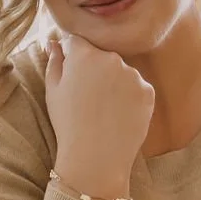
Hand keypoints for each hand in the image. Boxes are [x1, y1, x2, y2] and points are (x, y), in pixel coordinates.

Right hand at [44, 31, 154, 184]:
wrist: (95, 158)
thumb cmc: (68, 124)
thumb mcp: (52, 90)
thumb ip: (55, 60)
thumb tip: (55, 42)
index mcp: (84, 54)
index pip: (77, 41)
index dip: (72, 55)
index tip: (71, 73)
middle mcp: (112, 58)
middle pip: (101, 55)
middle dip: (94, 68)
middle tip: (87, 95)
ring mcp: (133, 75)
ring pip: (120, 71)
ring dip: (114, 81)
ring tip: (104, 108)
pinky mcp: (148, 91)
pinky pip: (136, 87)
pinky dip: (129, 97)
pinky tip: (118, 114)